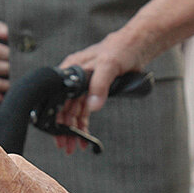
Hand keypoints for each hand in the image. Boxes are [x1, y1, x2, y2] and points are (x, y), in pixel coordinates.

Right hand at [52, 30, 153, 144]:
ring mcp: (85, 85)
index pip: (58, 97)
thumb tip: (93, 105)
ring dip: (74, 129)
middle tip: (66, 146)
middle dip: (65, 129)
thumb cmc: (120, 49)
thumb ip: (100, 84)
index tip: (58, 133)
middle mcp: (75, 78)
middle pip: (65, 108)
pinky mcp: (95, 90)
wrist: (136, 46)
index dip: (57, 117)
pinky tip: (85, 135)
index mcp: (72, 69)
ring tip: (75, 145)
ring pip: (75, 111)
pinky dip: (85, 123)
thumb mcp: (109, 65)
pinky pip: (86, 110)